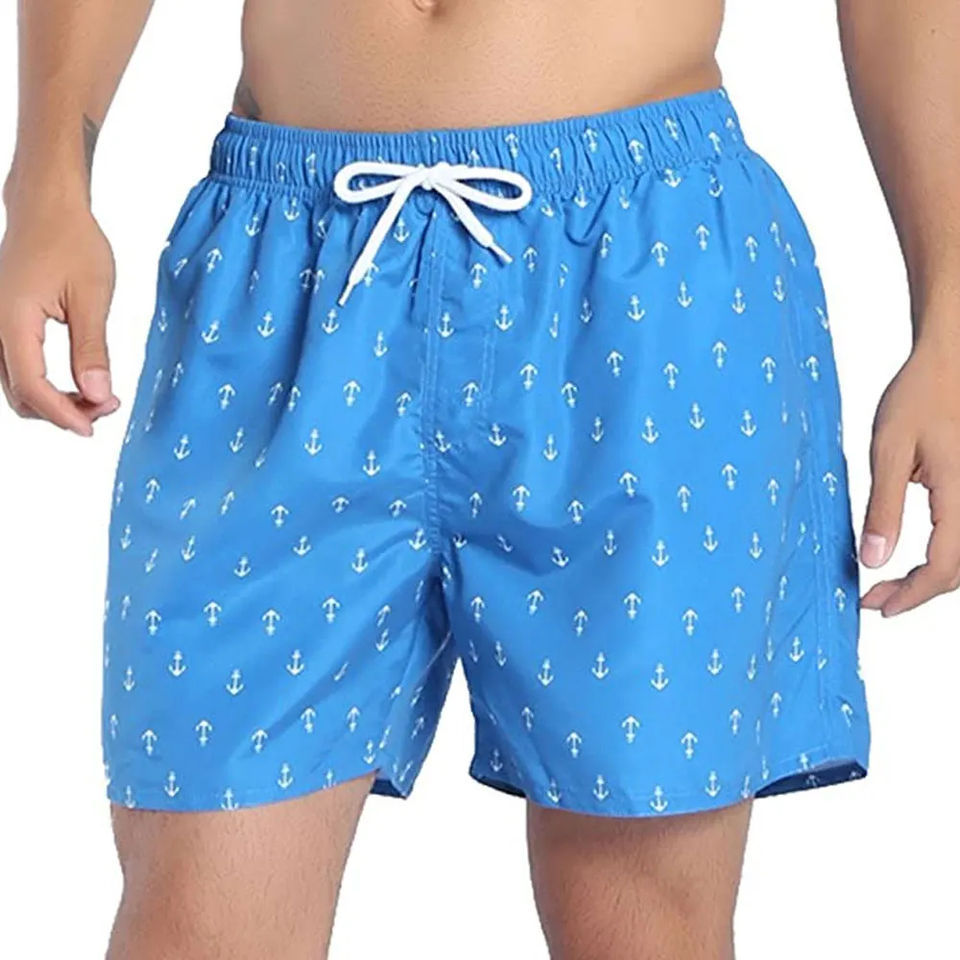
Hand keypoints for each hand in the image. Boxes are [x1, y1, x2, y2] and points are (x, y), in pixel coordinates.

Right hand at [0, 195, 118, 435]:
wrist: (46, 206)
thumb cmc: (70, 240)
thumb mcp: (91, 295)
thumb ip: (91, 349)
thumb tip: (97, 395)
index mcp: (11, 321)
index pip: (32, 387)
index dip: (63, 414)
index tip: (94, 427)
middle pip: (20, 395)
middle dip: (61, 411)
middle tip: (106, 406)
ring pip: (17, 385)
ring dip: (54, 400)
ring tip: (98, 395)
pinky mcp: (6, 324)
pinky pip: (19, 368)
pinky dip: (46, 384)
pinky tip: (80, 379)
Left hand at [860, 340, 959, 614]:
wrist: (952, 362)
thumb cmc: (919, 397)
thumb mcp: (888, 450)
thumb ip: (882, 508)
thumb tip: (873, 561)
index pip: (944, 567)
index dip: (910, 595)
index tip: (875, 605)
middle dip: (918, 592)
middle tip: (875, 599)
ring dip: (934, 579)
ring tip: (890, 586)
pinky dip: (947, 558)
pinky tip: (916, 561)